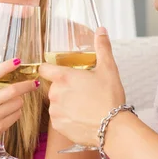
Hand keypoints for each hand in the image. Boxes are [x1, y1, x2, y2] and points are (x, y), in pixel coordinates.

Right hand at [0, 52, 38, 158]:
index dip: (6, 66)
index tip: (18, 60)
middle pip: (12, 91)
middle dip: (27, 85)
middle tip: (35, 81)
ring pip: (18, 103)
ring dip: (20, 99)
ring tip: (15, 99)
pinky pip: (17, 115)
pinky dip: (17, 111)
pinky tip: (10, 110)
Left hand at [39, 27, 125, 145]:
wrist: (113, 128)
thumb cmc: (110, 98)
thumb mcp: (108, 69)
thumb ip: (102, 47)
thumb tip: (101, 30)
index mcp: (63, 77)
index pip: (44, 68)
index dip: (50, 68)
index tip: (58, 71)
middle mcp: (55, 94)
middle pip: (54, 86)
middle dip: (66, 88)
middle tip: (83, 91)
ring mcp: (55, 111)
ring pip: (56, 103)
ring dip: (66, 103)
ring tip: (85, 105)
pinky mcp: (58, 126)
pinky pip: (59, 118)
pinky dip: (68, 118)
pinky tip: (82, 117)